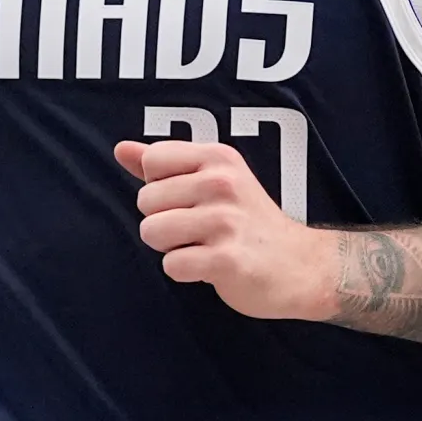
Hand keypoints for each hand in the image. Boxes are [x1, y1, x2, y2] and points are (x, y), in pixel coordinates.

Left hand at [114, 139, 331, 319]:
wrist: (301, 265)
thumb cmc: (249, 221)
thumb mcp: (214, 179)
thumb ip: (165, 164)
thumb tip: (120, 149)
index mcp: (218, 158)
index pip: (152, 160)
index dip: (160, 186)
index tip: (189, 199)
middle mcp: (222, 183)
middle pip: (145, 200)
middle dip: (163, 221)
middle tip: (200, 229)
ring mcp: (225, 221)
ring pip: (152, 232)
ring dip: (171, 248)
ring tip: (202, 247)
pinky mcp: (227, 259)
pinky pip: (172, 264)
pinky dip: (184, 272)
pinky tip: (208, 267)